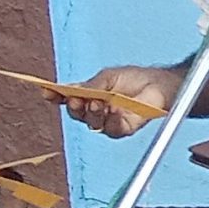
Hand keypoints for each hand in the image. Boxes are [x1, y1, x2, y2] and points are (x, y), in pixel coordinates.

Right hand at [58, 66, 180, 138]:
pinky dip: (111, 120)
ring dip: (91, 113)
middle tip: (75, 98)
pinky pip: (112, 129)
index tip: (46, 92)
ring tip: (97, 103)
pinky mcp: (124, 129)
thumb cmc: (137, 78)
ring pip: (92, 123)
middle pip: (77, 114)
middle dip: (73, 106)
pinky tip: (113, 111)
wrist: (162, 85)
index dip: (55, 96)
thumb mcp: (110, 77)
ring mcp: (109, 121)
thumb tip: (70, 90)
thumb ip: (91, 85)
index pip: (68, 98)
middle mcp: (96, 110)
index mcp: (90, 95)